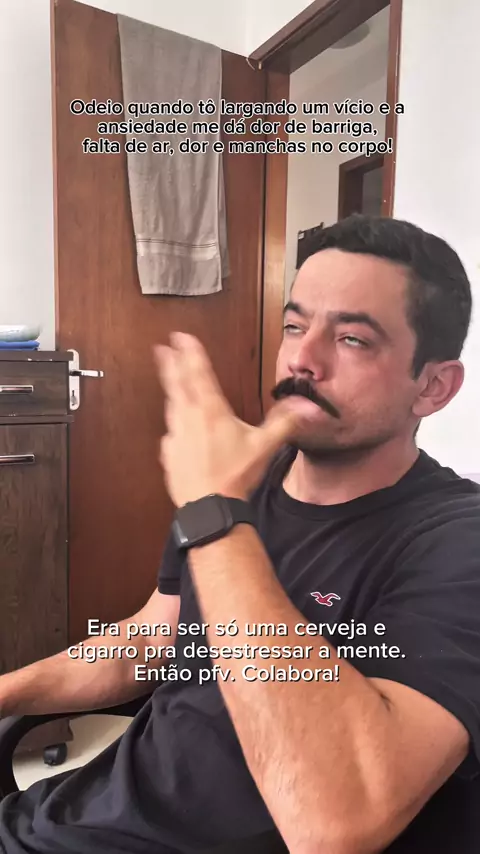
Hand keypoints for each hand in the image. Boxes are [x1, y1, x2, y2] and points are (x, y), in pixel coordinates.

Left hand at [154, 333, 300, 506]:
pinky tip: (178, 430)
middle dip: (171, 364)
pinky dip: (175, 427)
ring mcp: (176, 436)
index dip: (191, 353)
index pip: (199, 374)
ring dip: (171, 391)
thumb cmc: (235, 476)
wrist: (210, 507)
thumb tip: (305, 407)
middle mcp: (189, 419)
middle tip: (163, 348)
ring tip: (170, 381)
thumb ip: (284, 423)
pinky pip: (171, 436)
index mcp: (211, 411)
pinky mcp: (169, 454)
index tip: (182, 337)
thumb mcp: (265, 447)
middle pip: (177, 384)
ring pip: (172, 407)